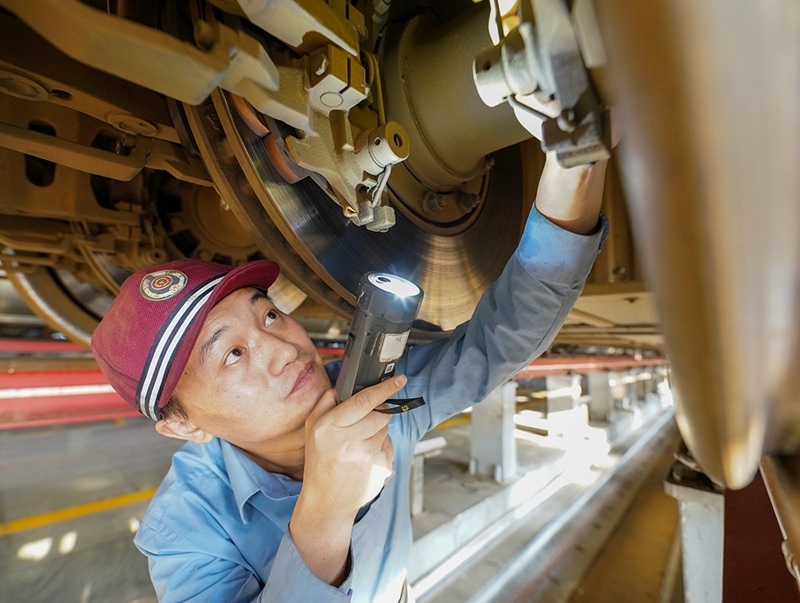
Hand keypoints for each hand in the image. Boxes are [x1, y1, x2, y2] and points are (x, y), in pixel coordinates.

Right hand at [301, 375, 402, 515]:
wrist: (327, 502)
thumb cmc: (320, 462)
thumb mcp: (312, 429)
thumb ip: (326, 403)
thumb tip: (345, 386)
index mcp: (329, 428)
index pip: (364, 401)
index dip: (384, 388)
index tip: (399, 379)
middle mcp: (348, 442)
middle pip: (380, 413)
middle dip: (377, 413)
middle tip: (362, 424)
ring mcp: (367, 457)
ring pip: (386, 428)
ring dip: (377, 431)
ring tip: (359, 445)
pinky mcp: (381, 468)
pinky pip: (389, 445)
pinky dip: (380, 447)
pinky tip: (365, 457)